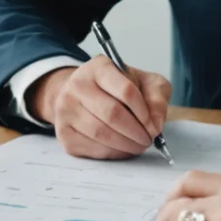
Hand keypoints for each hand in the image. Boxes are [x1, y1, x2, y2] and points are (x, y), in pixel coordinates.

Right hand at [29, 56, 171, 159]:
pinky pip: (92, 148)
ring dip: (126, 145)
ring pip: (101, 133)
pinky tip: (123, 148)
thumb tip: (156, 124)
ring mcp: (66, 109)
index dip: (144, 111)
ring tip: (139, 145)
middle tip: (148, 139)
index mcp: (99, 67)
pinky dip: (113, 152)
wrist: (83, 95)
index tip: (153, 124)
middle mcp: (77, 85)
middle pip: (112, 114)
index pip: (126, 90)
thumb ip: (157, 97)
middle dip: (136, 132)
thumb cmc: (118, 88)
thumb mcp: (144, 82)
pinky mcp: (63, 132)